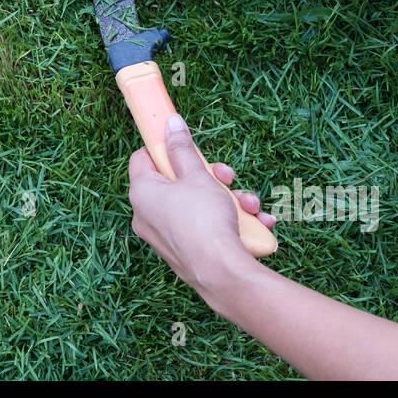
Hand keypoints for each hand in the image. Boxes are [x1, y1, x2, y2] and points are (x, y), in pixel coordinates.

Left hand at [128, 114, 274, 293]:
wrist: (222, 274)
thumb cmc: (205, 221)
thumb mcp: (197, 176)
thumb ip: (183, 149)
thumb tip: (171, 123)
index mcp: (142, 193)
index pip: (142, 158)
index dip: (163, 146)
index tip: (182, 141)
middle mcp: (147, 215)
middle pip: (177, 181)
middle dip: (209, 176)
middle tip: (226, 176)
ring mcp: (166, 236)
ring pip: (198, 205)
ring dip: (227, 199)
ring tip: (249, 204)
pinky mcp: (185, 252)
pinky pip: (205, 228)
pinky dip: (228, 222)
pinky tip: (255, 222)